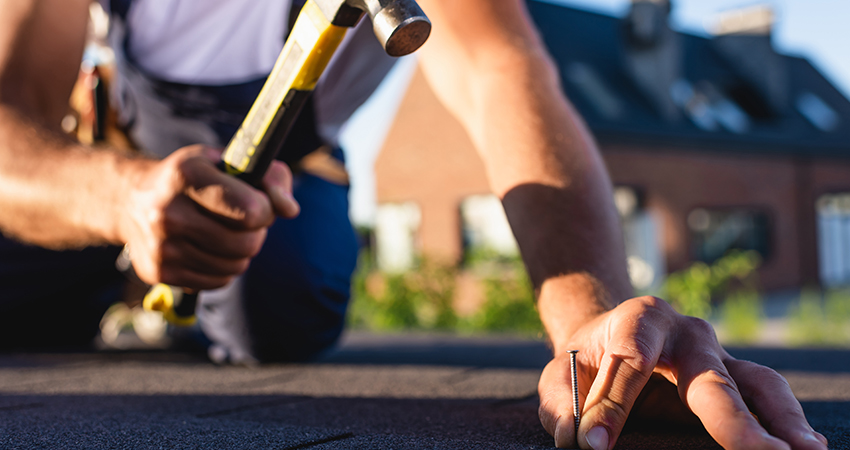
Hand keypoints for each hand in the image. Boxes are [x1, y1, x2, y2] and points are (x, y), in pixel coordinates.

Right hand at [118, 145, 298, 288]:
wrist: (131, 199)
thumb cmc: (196, 177)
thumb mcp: (230, 162)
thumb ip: (271, 178)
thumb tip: (291, 210)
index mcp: (187, 175)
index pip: (252, 211)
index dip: (266, 210)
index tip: (259, 204)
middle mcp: (168, 211)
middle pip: (246, 244)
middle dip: (255, 233)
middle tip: (245, 221)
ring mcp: (161, 246)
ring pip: (235, 266)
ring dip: (241, 252)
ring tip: (226, 233)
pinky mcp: (158, 272)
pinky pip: (218, 281)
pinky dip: (224, 268)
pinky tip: (210, 249)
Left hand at [538, 296, 827, 449]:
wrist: (610, 337)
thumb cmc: (586, 360)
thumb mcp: (561, 377)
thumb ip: (566, 406)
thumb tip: (581, 441)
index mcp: (638, 319)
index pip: (630, 360)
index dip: (611, 405)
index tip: (594, 444)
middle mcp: (687, 332)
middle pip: (707, 373)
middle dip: (728, 415)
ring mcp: (718, 354)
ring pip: (754, 381)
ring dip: (777, 418)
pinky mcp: (735, 376)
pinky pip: (765, 394)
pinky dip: (785, 418)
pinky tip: (803, 445)